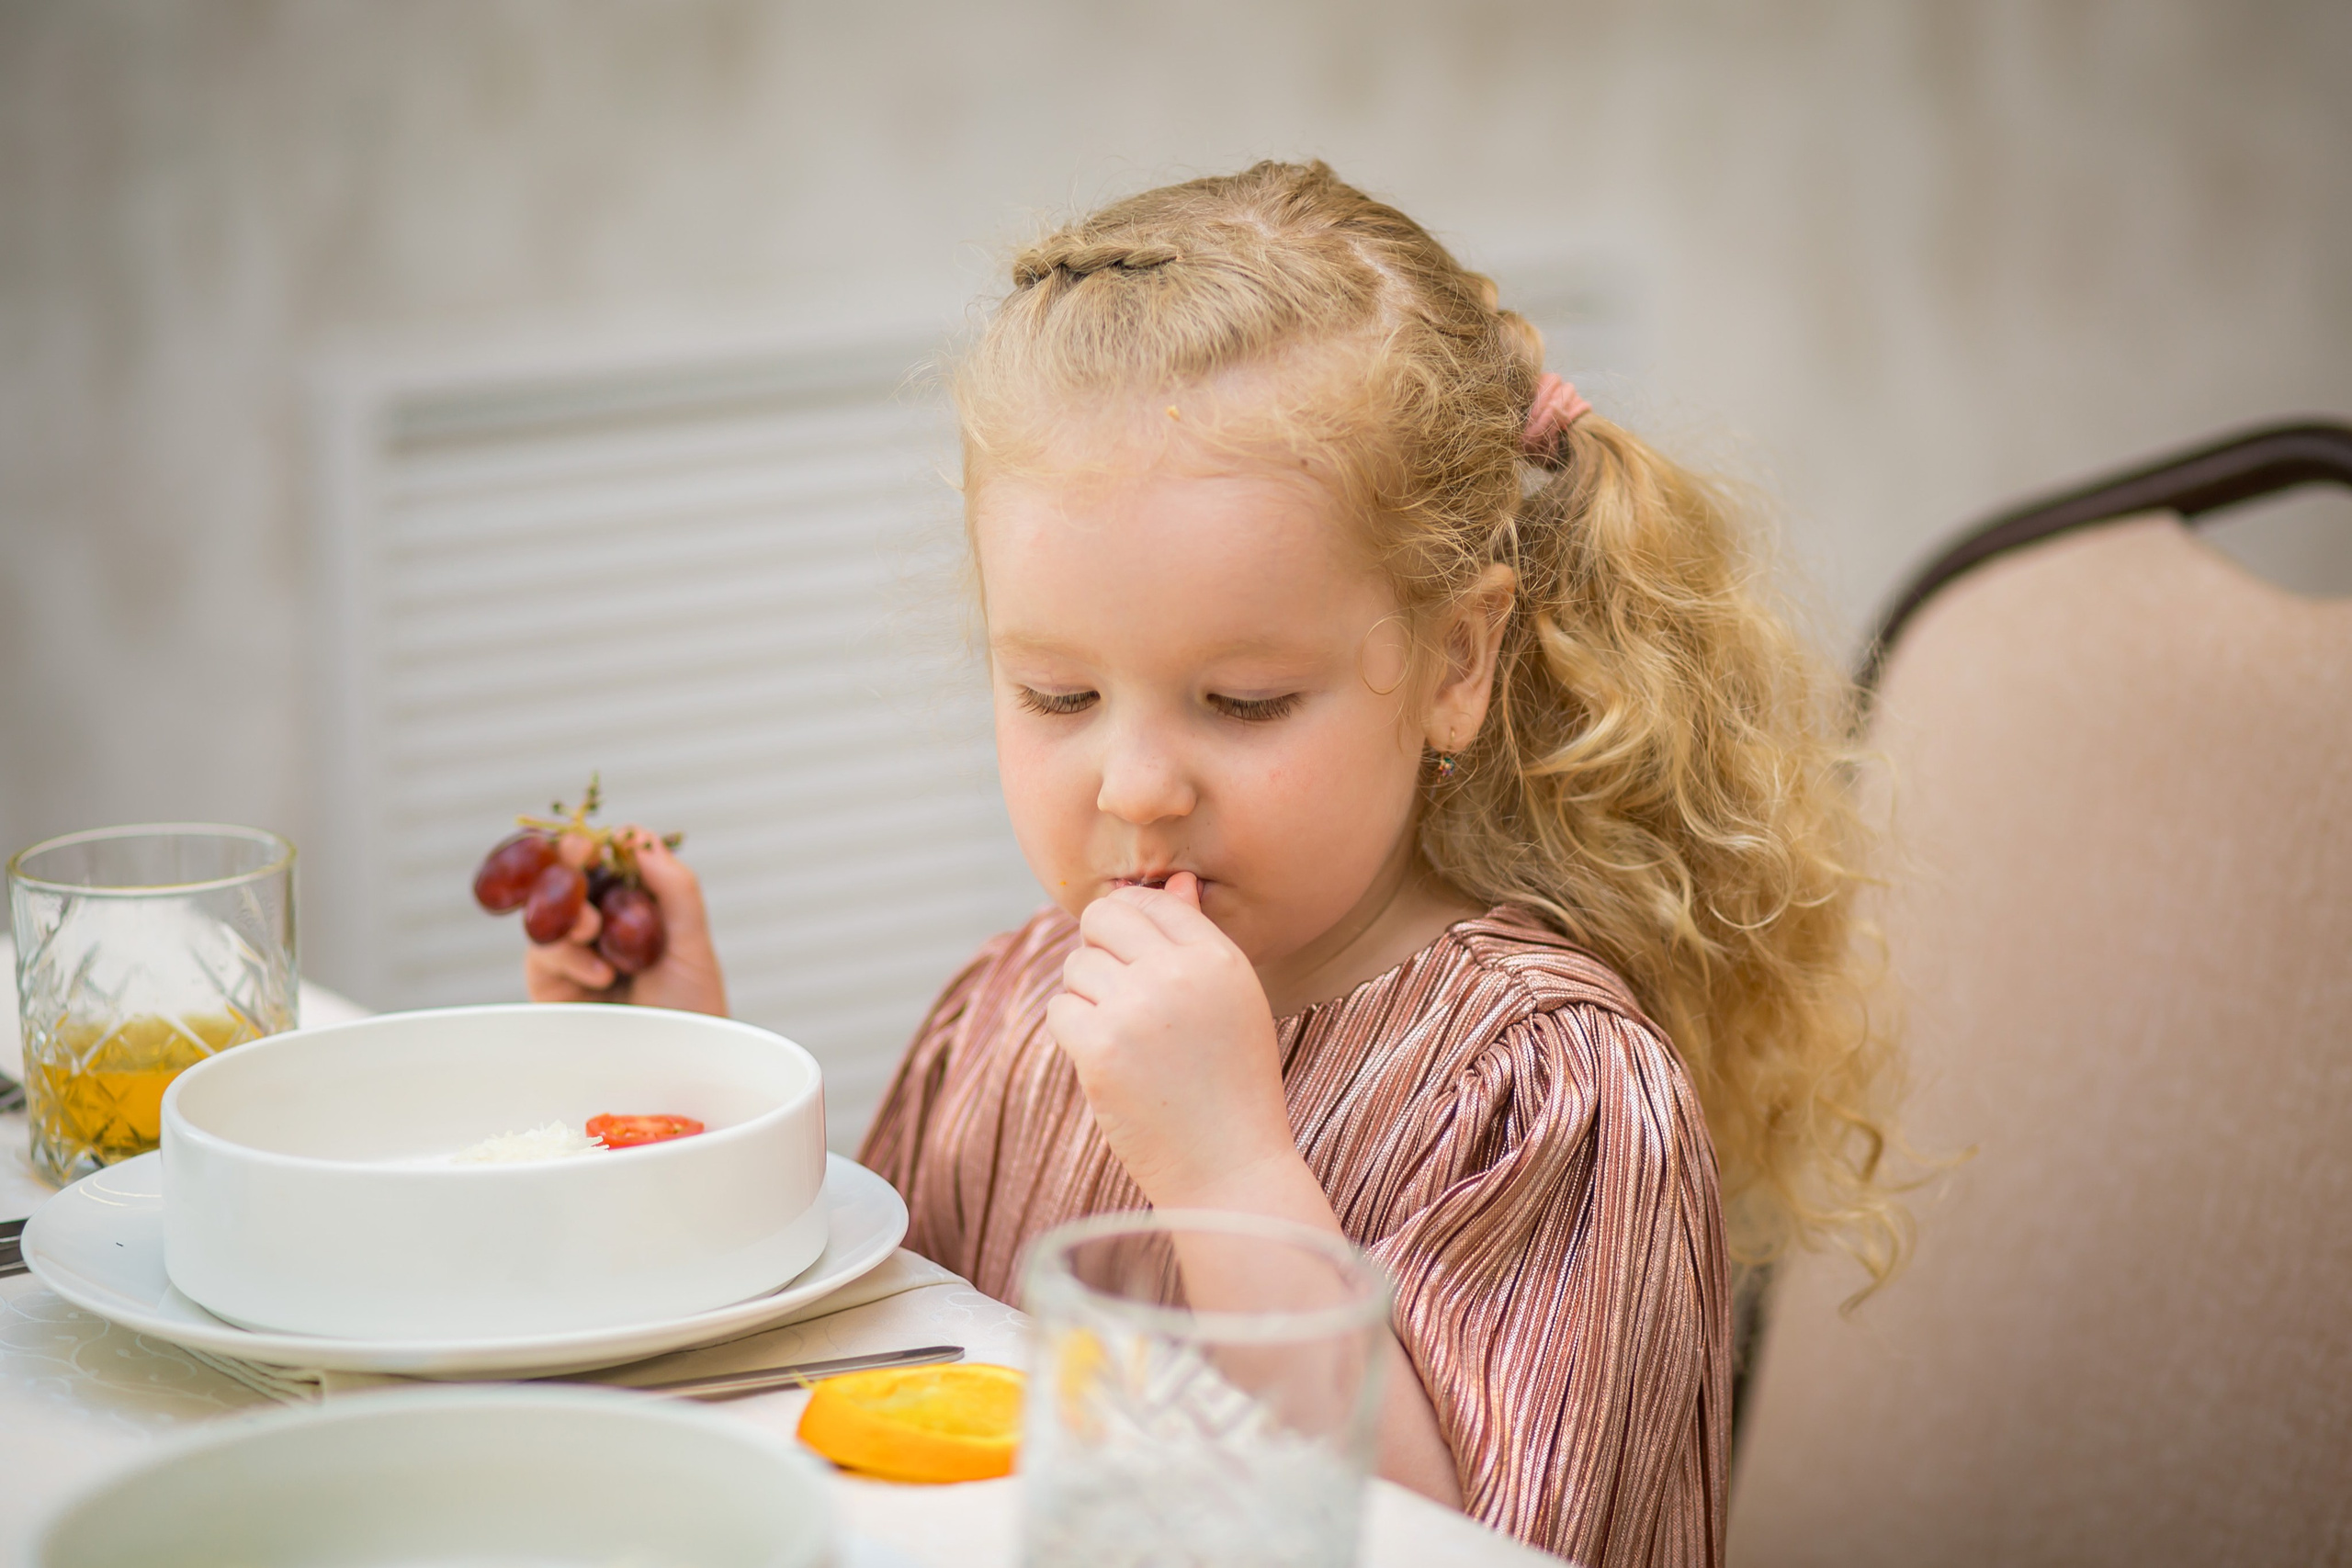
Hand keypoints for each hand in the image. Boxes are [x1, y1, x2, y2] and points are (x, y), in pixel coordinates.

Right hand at [524, 827, 728, 1016]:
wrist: (676, 1064)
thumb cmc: (692, 1007)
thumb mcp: (693, 943)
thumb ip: (675, 889)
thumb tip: (639, 839)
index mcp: (637, 904)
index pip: (610, 861)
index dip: (599, 844)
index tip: (598, 837)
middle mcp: (601, 923)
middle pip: (571, 877)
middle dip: (569, 861)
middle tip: (577, 851)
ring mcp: (574, 951)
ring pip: (552, 911)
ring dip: (570, 910)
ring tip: (593, 928)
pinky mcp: (551, 982)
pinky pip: (543, 952)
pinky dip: (568, 955)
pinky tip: (601, 975)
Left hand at [1044, 873, 1296, 1205]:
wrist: (1229, 1168)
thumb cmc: (1233, 1085)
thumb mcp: (1234, 1001)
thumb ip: (1197, 938)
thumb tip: (1175, 880)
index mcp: (1218, 958)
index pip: (1151, 901)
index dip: (1130, 923)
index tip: (1133, 960)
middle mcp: (1178, 974)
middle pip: (1102, 920)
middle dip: (1099, 950)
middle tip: (1118, 995)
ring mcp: (1137, 1009)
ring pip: (1076, 967)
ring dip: (1087, 998)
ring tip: (1124, 1038)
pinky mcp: (1101, 1049)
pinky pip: (1060, 1011)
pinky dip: (1073, 1034)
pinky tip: (1105, 1060)